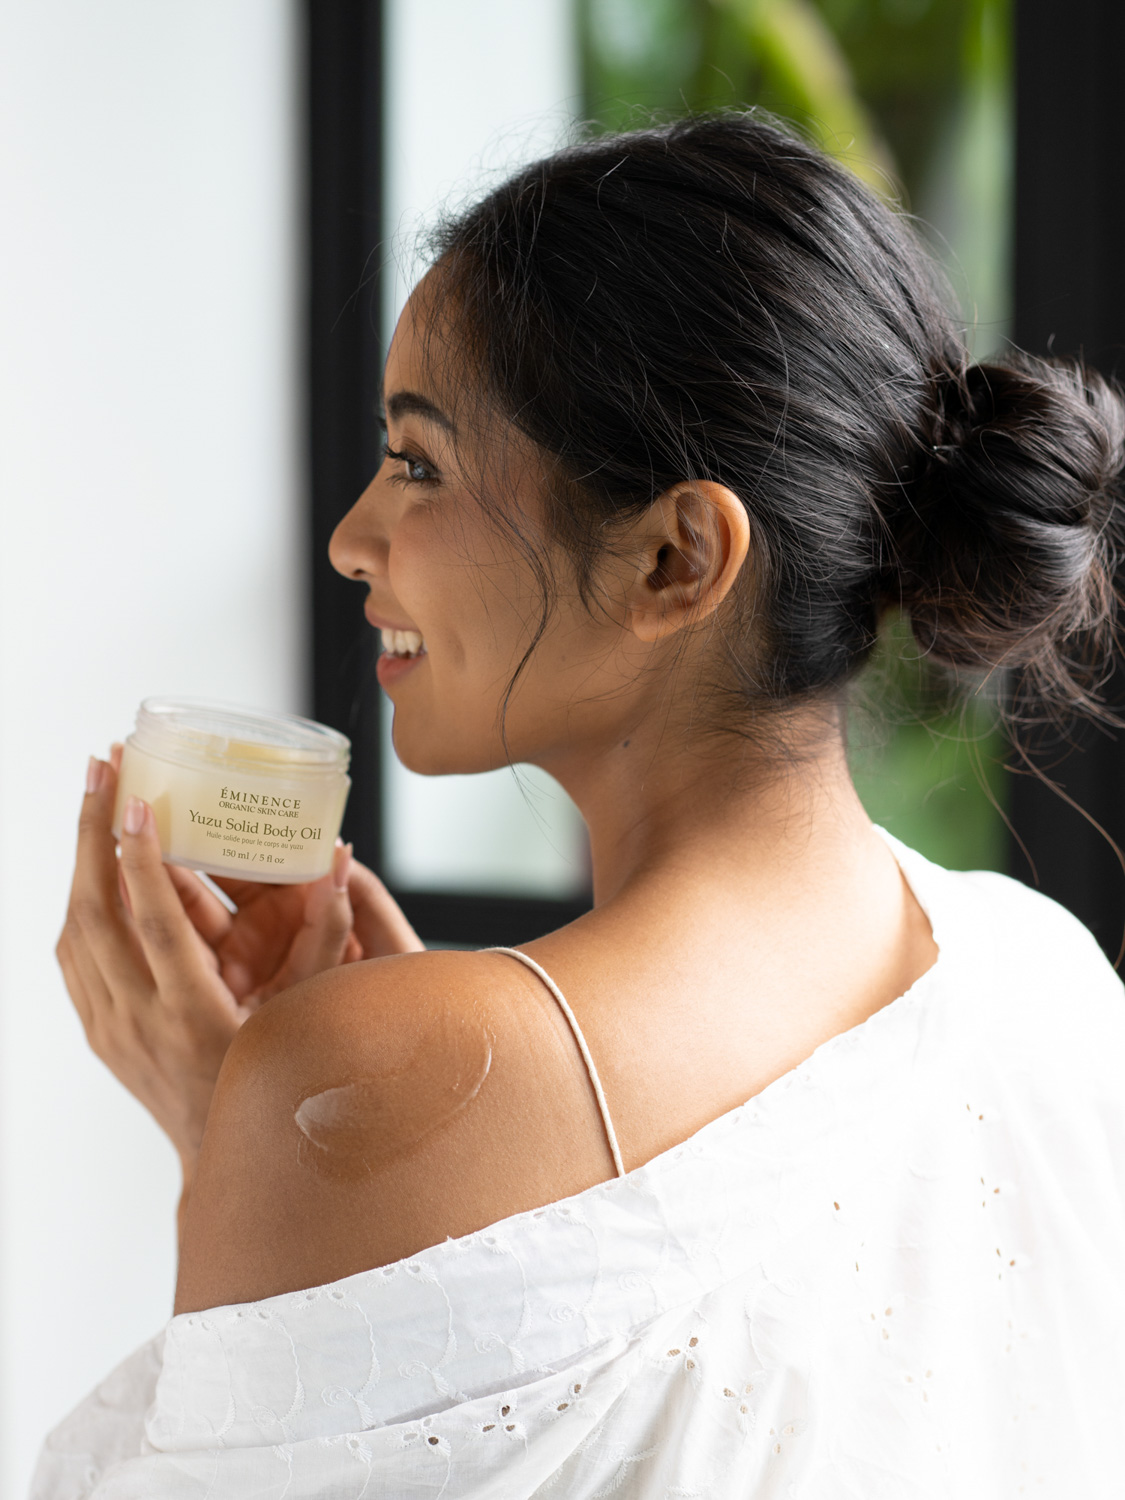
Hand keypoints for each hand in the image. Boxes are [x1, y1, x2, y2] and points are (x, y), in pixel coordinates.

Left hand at [56, 751, 422, 1173]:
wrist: (227, 1163)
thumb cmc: (278, 1086)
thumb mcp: (309, 1014)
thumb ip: (324, 936)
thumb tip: (339, 860)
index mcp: (192, 1015)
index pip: (153, 922)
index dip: (143, 858)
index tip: (137, 802)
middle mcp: (138, 1020)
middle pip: (95, 911)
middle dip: (91, 830)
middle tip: (99, 765)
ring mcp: (109, 1027)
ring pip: (74, 930)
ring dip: (80, 860)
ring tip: (95, 798)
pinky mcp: (99, 1030)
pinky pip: (74, 956)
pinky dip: (81, 902)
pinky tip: (95, 867)